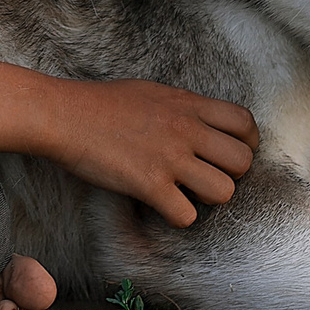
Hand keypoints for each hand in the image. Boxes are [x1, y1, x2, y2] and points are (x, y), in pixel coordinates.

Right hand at [41, 78, 258, 225]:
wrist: (64, 115)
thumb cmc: (101, 103)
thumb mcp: (153, 91)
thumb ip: (183, 108)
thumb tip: (202, 123)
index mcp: (188, 105)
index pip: (246, 124)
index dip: (246, 145)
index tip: (227, 155)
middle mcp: (186, 130)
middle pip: (243, 162)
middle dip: (230, 176)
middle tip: (205, 178)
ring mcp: (170, 158)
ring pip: (224, 192)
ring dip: (207, 200)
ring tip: (184, 194)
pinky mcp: (150, 185)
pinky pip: (187, 216)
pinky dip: (176, 217)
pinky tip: (160, 206)